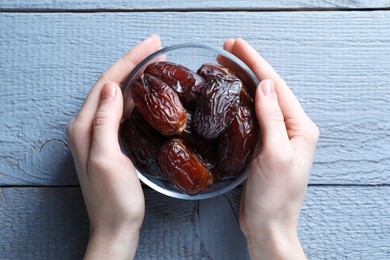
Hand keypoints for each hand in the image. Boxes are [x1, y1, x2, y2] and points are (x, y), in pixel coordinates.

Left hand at [66, 35, 160, 258]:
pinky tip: (148, 93)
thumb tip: (113, 87)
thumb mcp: (107, 158)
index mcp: (84, 127)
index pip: (107, 83)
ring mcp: (98, 135)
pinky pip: (121, 112)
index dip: (129, 61)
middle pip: (110, 85)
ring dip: (135, 78)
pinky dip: (135, 98)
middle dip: (132, 64)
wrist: (116, 227)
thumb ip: (104, 120)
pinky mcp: (110, 142)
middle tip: (156, 47)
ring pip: (117, 97)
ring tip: (155, 64)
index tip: (151, 45)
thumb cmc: (114, 200)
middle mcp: (87, 127)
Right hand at [224, 38, 318, 258]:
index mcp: (300, 127)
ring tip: (223, 66)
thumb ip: (272, 118)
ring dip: (242, 81)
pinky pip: (251, 116)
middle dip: (247, 67)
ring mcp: (275, 136)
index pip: (276, 86)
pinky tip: (228, 95)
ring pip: (258, 100)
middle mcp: (290, 128)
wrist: (268, 226)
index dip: (255, 63)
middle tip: (225, 49)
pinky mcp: (262, 145)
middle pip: (267, 89)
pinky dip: (239, 101)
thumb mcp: (275, 155)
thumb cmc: (275, 197)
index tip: (236, 45)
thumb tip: (266, 85)